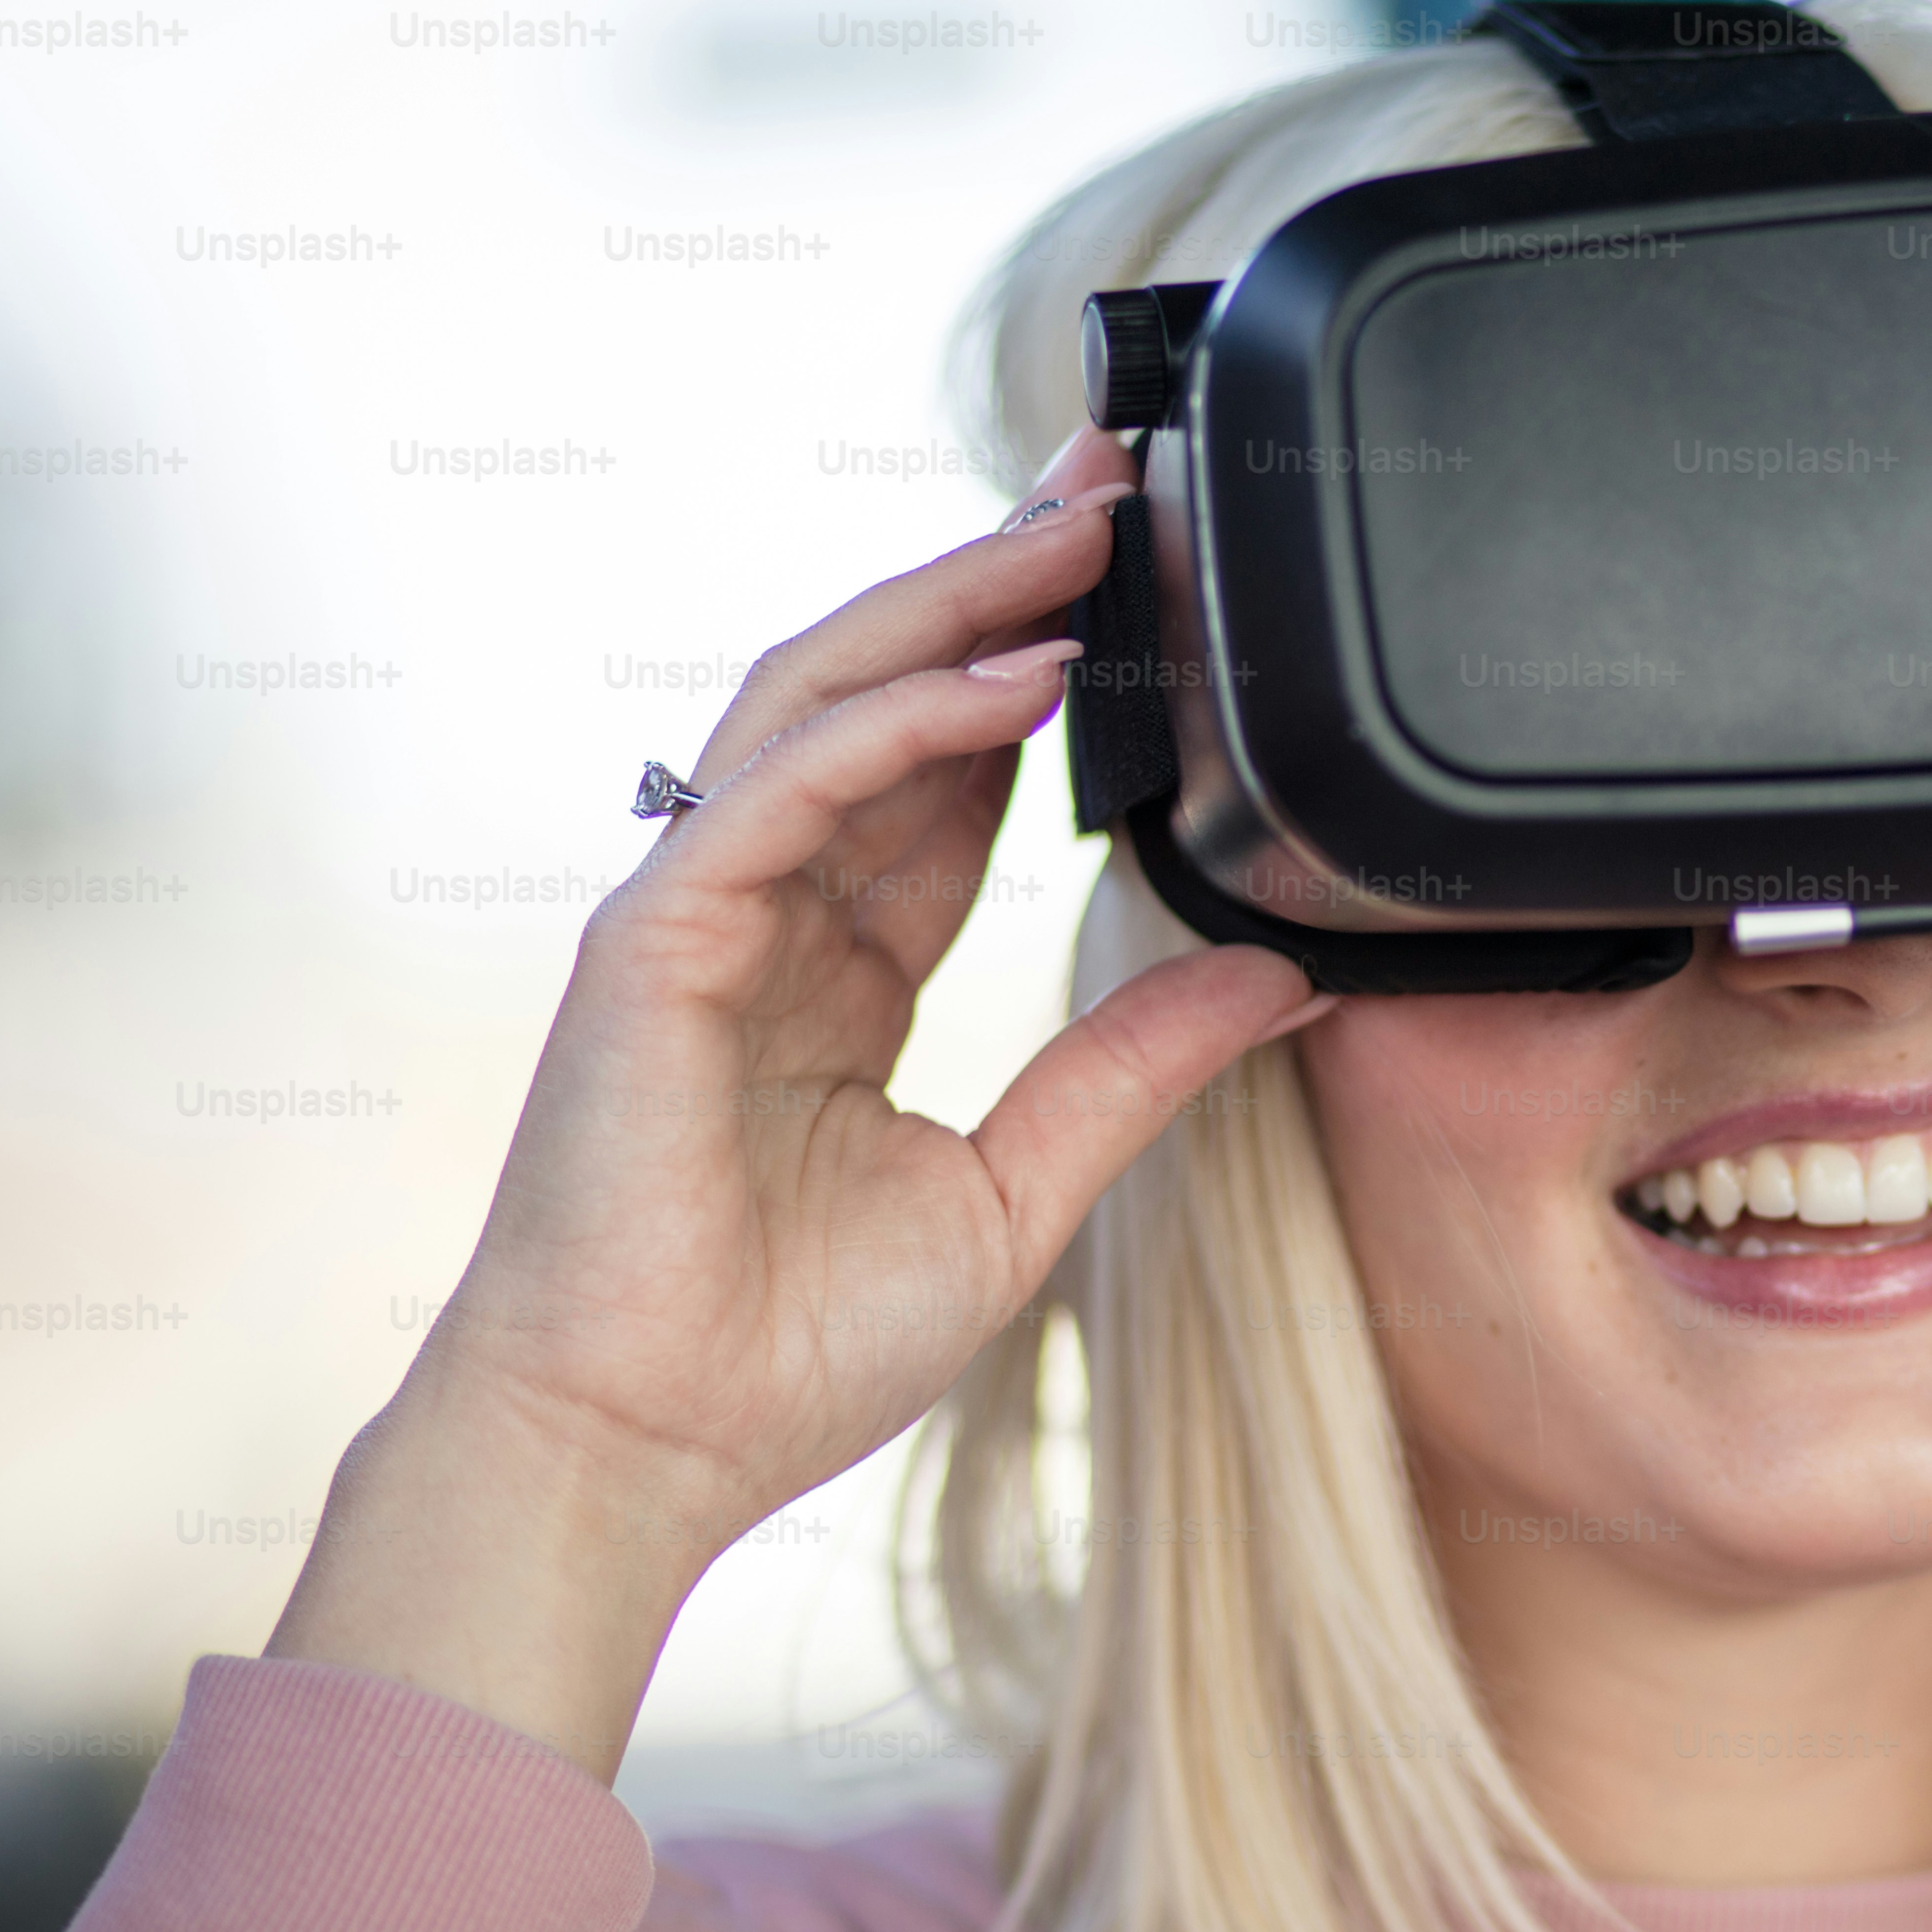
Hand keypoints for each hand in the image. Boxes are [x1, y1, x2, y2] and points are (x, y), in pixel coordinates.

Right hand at [269, 435, 1332, 1776]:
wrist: (645, 1450)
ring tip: (1077, 530)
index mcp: (837, 971)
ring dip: (952, 604)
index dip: (1034, 672)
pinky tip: (1008, 679)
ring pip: (823, 700)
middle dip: (994, 579)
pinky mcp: (654, 947)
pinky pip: (782, 793)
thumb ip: (1137, 1067)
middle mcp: (765, 916)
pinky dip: (896, 724)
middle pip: (885, 698)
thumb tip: (1285, 977)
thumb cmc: (787, 1350)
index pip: (946, 779)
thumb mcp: (1020, 1190)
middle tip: (1110, 481)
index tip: (1133, 583)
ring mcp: (697, 916)